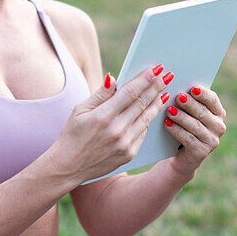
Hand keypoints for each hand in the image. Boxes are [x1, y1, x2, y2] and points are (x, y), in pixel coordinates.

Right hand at [53, 64, 169, 183]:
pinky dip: (149, 120)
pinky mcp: (129, 154)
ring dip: (157, 103)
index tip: (157, 69)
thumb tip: (113, 78)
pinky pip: (143, 133)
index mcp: (103, 116)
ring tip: (165, 92)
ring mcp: (125, 143)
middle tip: (168, 75)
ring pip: (147, 118)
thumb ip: (100, 94)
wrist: (68, 166)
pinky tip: (153, 111)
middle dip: (157, 87)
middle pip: (142, 103)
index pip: (130, 92)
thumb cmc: (72, 134)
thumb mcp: (79, 111)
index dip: (145, 79)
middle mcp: (117, 129)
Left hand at [162, 85, 226, 180]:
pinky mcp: (202, 152)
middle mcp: (219, 127)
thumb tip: (178, 85)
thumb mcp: (190, 113)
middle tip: (178, 97)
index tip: (193, 88)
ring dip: (181, 117)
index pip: (213, 100)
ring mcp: (212, 140)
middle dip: (190, 104)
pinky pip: (188, 139)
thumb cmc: (185, 127)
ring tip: (169, 110)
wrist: (182, 155)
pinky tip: (167, 123)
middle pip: (203, 112)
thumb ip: (189, 101)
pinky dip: (176, 130)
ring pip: (195, 126)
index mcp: (218, 113)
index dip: (203, 94)